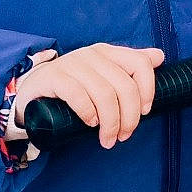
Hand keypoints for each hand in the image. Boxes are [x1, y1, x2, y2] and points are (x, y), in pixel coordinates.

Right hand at [12, 43, 164, 149]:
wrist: (33, 90)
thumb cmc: (74, 86)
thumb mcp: (103, 75)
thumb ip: (129, 66)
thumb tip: (159, 57)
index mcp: (108, 52)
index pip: (140, 63)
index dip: (148, 90)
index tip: (145, 112)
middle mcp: (92, 55)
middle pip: (124, 86)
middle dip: (129, 117)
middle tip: (124, 136)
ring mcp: (72, 64)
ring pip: (104, 94)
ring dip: (110, 123)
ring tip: (108, 139)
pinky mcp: (54, 77)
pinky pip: (78, 95)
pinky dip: (88, 113)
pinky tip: (90, 123)